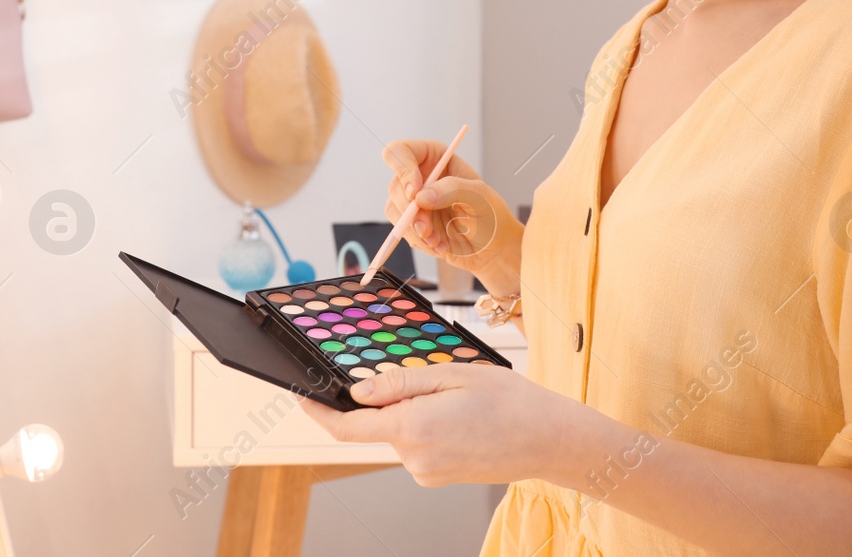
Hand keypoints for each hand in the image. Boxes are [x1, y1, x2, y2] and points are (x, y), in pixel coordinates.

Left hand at [301, 363, 612, 487]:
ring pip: (399, 432)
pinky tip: (459, 415)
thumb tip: (357, 390)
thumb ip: (399, 383)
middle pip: (376, 424)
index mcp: (413, 429)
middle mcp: (414, 458)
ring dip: (411, 410)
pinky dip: (425, 424)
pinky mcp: (438, 477)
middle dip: (386, 398)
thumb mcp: (452, 374)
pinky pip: (417, 444)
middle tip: (424, 377)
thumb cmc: (510, 401)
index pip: (346, 426)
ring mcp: (427, 472)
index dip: (317, 410)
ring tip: (455, 395)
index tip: (300, 394)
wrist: (550, 439)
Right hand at [381, 139, 522, 284]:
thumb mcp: (481, 197)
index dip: (402, 169)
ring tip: (438, 240)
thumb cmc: (491, 215)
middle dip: (411, 211)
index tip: (414, 193)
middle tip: (426, 229)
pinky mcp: (412, 222)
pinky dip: (418, 241)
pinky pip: (401, 229)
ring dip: (414, 229)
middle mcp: (420, 176)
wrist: (492, 247)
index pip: (401, 151)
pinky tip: (439, 245)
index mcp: (436, 158)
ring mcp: (414, 200)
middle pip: (395, 185)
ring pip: (395, 209)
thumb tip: (420, 197)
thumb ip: (453, 190)